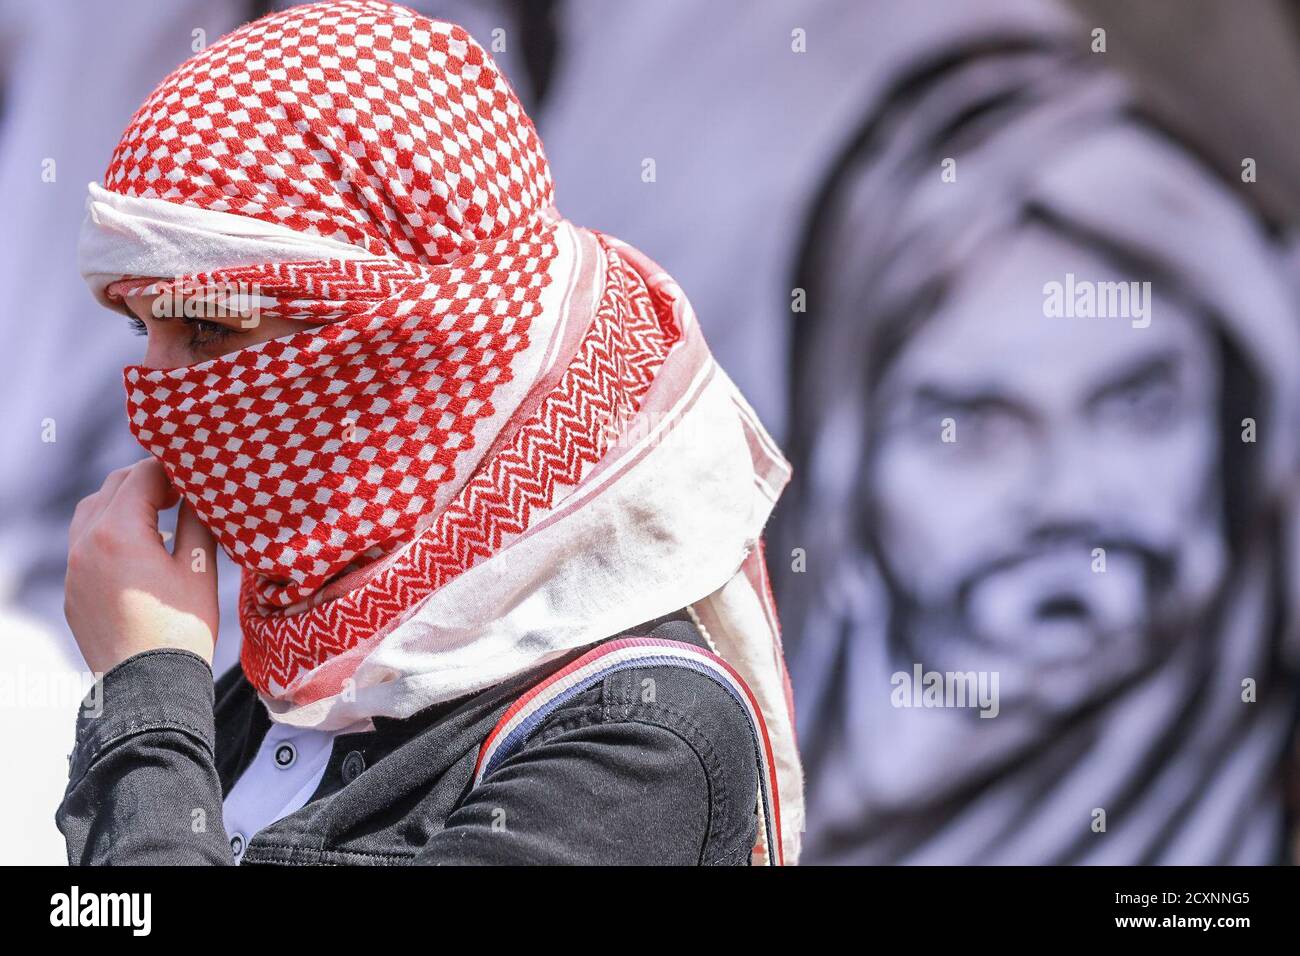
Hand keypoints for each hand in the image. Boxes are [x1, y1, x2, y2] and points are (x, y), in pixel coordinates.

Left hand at [65, 458, 219, 672]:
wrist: (149, 687)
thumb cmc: (181, 630)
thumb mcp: (199, 569)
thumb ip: (198, 521)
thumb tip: (200, 493)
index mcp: (119, 532)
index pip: (143, 476)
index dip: (173, 469)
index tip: (197, 476)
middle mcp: (85, 543)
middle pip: (113, 488)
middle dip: (147, 482)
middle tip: (182, 491)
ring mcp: (73, 568)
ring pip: (92, 512)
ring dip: (123, 504)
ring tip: (158, 517)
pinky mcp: (72, 591)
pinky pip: (85, 545)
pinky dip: (109, 533)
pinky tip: (139, 550)